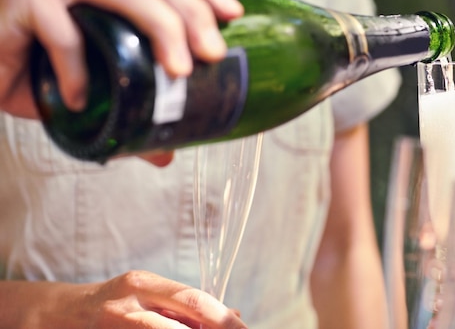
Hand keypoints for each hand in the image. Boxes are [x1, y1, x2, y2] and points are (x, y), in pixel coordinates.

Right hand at [0, 0, 242, 118]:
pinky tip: (84, 100)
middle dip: (192, 15)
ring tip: (177, 72)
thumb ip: (128, 109)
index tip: (234, 15)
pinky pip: (61, 32)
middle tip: (212, 56)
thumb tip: (166, 152)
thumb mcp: (93, 81)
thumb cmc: (38, 68)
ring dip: (160, 29)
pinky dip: (78, 69)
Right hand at [2, 270, 245, 327]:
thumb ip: (184, 307)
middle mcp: (130, 298)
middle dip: (215, 326)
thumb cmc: (115, 305)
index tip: (242, 326)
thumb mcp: (149, 298)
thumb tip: (232, 315)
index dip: (221, 316)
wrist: (59, 313)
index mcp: (145, 283)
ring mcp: (116, 319)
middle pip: (183, 314)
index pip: (193, 299)